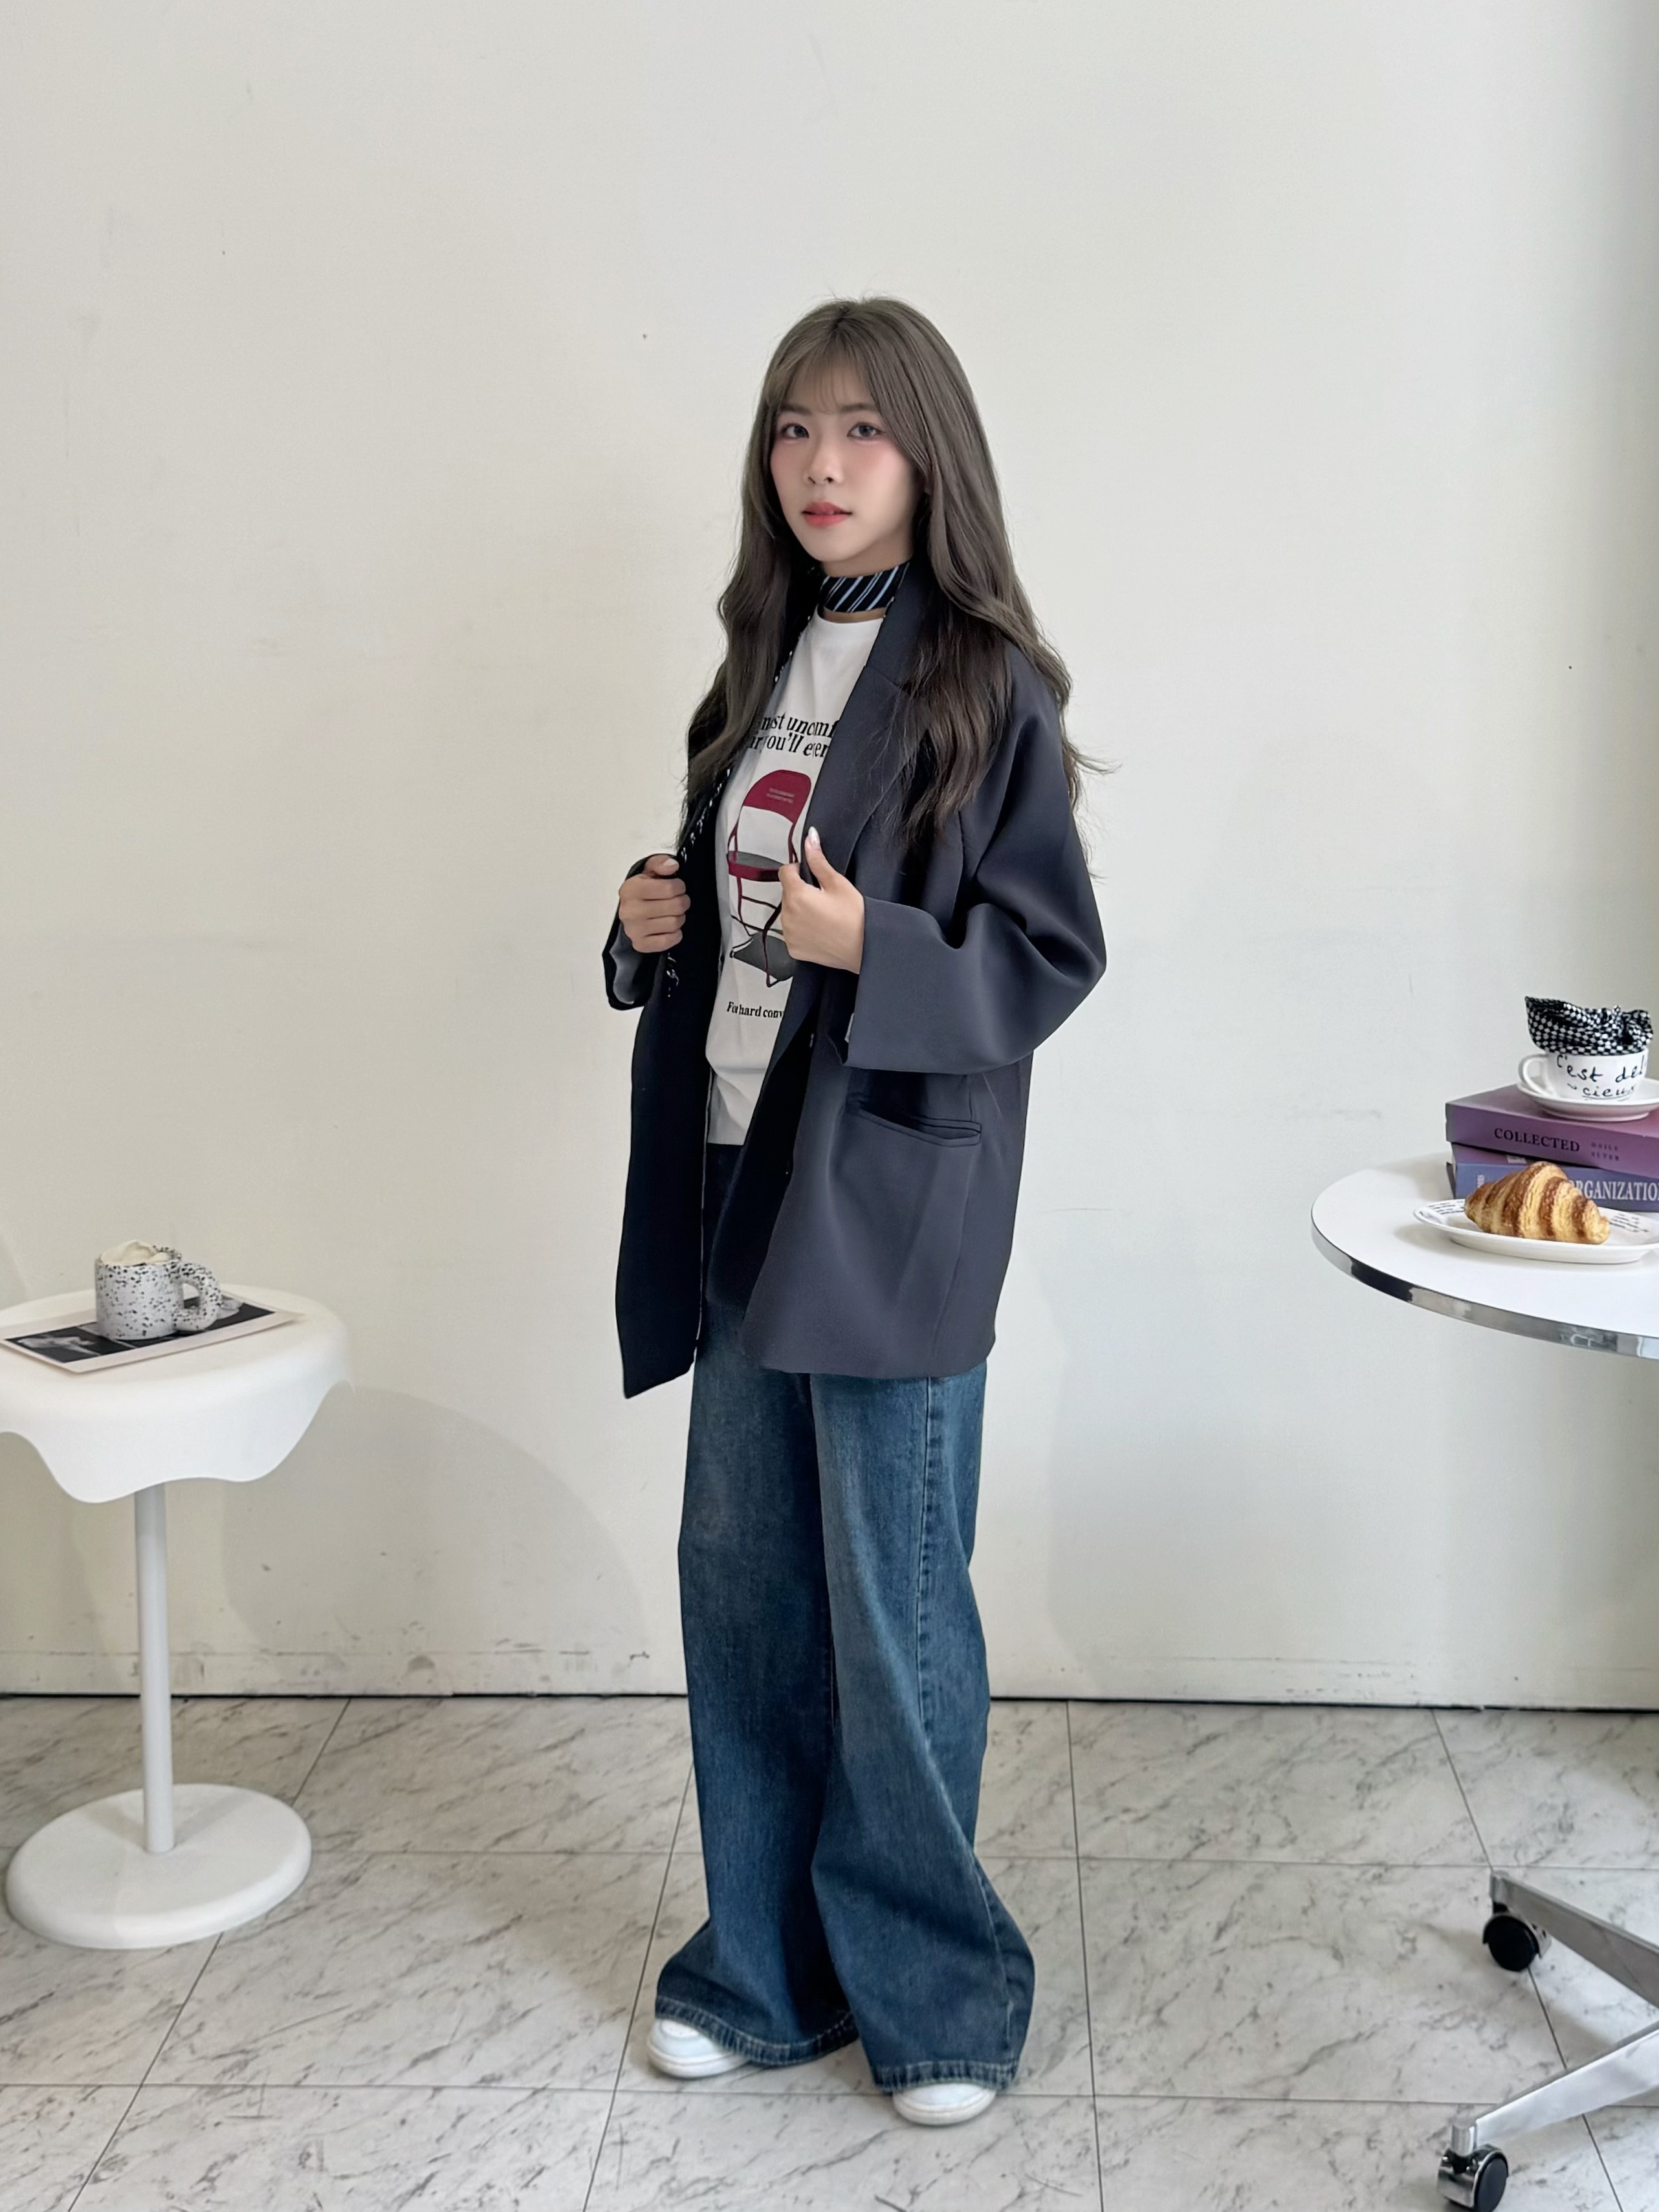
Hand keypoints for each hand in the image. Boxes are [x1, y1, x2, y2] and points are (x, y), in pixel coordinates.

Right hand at [617, 853, 687, 952]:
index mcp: (631, 889)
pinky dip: (674, 934)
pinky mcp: (641, 944)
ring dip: (678, 917)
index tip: (676, 887)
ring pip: (675, 923)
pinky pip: (670, 940)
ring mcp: (634, 929)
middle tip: (677, 900)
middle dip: (681, 902)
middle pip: (675, 906)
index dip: (679, 886)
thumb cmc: (641, 892)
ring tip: (671, 912)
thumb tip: (671, 865)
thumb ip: (660, 863)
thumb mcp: (649, 871)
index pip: (670, 888)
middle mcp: (630, 910)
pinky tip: (667, 926)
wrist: (631, 910)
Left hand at [777, 827, 863, 971]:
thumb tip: (809, 839)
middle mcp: (788, 916)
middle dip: (800, 891)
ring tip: (822, 915)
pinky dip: (801, 929)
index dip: (798, 870)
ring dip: (799, 910)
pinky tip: (819, 930)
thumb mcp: (837, 883)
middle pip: (786, 893)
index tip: (812, 876)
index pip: (785, 872)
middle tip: (823, 898)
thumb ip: (818, 861)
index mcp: (797, 895)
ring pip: (788, 913)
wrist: (864, 948)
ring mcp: (789, 934)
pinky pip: (791, 932)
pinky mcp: (794, 948)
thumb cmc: (855, 917)